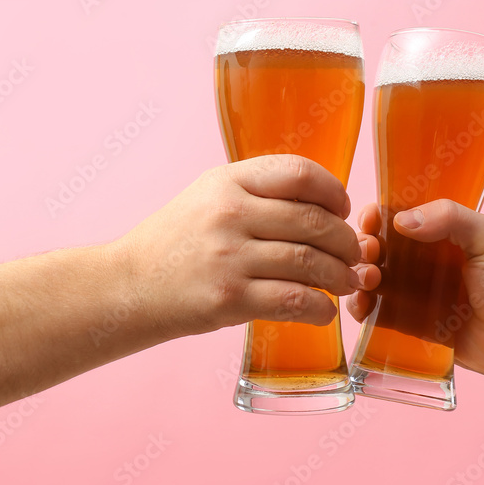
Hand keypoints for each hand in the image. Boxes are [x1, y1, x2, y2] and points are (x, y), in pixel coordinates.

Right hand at [113, 155, 362, 339]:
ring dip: (340, 276)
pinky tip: (324, 311)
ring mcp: (228, 256)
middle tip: (354, 254)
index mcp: (227, 181)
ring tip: (345, 283)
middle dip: (345, 241)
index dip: (334, 192)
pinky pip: (293, 300)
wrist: (129, 284)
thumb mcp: (208, 196)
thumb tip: (324, 206)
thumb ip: (257, 192)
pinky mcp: (229, 297)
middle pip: (313, 220)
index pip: (299, 173)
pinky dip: (320, 308)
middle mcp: (229, 213)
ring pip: (309, 262)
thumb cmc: (177, 242)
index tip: (342, 210)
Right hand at [346, 199, 483, 379]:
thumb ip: (450, 217)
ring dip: (357, 275)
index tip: (370, 221)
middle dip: (361, 247)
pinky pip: (373, 314)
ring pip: (366, 279)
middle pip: (373, 247)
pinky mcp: (406, 324)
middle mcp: (416, 262)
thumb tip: (402, 221)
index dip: (375, 217)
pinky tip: (364, 306)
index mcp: (434, 235)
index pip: (392, 218)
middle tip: (370, 254)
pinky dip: (359, 308)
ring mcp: (409, 293)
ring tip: (370, 280)